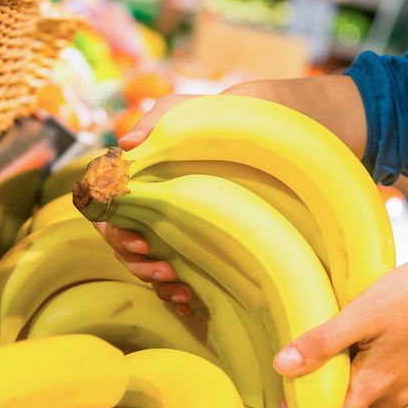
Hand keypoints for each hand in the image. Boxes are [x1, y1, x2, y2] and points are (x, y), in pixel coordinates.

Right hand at [98, 76, 366, 312]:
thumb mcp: (199, 110)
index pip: (113, 211)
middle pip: (126, 245)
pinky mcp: (212, 253)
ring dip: (154, 281)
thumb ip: (160, 119)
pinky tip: (191, 298)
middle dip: (133, 261)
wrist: (294, 133)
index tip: (133, 236)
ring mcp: (186, 233)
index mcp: (150, 181)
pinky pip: (184, 283)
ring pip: (151, 268)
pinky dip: (178, 295)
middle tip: (158, 266)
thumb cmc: (240, 117)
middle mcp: (162, 210)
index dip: (112, 227)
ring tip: (177, 283)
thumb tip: (125, 144)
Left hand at [273, 213, 407, 407]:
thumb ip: (321, 343)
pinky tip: (352, 361)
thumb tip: (281, 366)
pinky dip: (360, 396)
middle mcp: (394, 400)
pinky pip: (382, 403)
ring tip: (321, 372)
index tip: (286, 395)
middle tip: (296, 390)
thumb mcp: (361, 313)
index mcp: (376, 387)